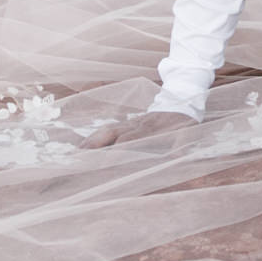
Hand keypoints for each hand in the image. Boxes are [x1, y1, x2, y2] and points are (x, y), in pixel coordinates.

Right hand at [81, 109, 198, 148]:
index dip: (116, 151)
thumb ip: (181, 144)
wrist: (182, 98)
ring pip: (106, 130)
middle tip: (77, 159)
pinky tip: (83, 148)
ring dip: (90, 142)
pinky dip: (94, 138)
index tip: (104, 163)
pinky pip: (108, 129)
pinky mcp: (128, 123)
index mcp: (151, 129)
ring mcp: (130, 123)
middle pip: (110, 133)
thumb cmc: (184, 122)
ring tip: (74, 155)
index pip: (128, 140)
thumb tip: (178, 157)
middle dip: (94, 146)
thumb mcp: (187, 132)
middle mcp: (136, 125)